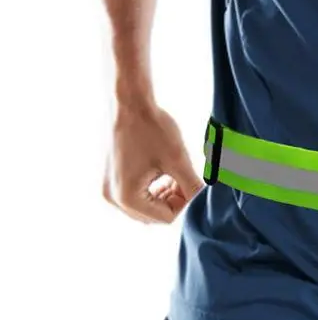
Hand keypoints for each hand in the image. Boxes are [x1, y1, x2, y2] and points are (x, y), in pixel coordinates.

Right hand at [104, 101, 203, 223]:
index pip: (166, 217)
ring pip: (147, 206)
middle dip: (175, 201)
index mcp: (127, 198)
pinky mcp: (112, 179)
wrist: (128, 102)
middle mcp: (113, 199)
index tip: (196, 186)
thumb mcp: (178, 159)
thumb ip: (192, 186)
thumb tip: (205, 203)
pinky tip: (165, 172)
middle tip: (188, 179)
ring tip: (178, 174)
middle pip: (154, 215)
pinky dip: (154, 188)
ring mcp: (109, 190)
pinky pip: (137, 195)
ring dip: (166, 195)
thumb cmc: (151, 128)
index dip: (186, 204)